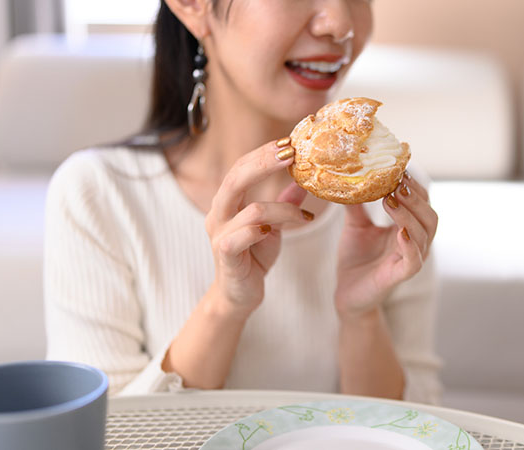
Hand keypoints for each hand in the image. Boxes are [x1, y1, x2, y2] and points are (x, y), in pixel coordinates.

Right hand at [204, 140, 308, 316]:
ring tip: (305, 216)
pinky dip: (261, 231)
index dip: (264, 152)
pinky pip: (240, 237)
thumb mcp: (273, 226)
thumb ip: (284, 203)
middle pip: (236, 177)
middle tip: (291, 153)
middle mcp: (219, 212)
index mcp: (228, 200)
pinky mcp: (225, 255)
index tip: (290, 142)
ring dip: (283, 209)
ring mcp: (219, 234)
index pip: (242, 166)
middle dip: (265, 163)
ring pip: (251, 209)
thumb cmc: (253, 257)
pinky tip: (275, 232)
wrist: (238, 295)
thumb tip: (304, 181)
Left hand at [334, 174, 437, 317]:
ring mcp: (410, 260)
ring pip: (424, 235)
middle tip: (396, 183)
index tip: (399, 170)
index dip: (413, 186)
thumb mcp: (355, 225)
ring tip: (391, 200)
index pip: (421, 202)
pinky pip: (414, 261)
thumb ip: (357, 203)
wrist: (346, 294)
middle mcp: (415, 243)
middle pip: (430, 216)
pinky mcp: (399, 277)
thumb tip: (350, 176)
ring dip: (409, 215)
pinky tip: (401, 233)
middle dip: (416, 197)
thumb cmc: (355, 259)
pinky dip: (410, 246)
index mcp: (407, 228)